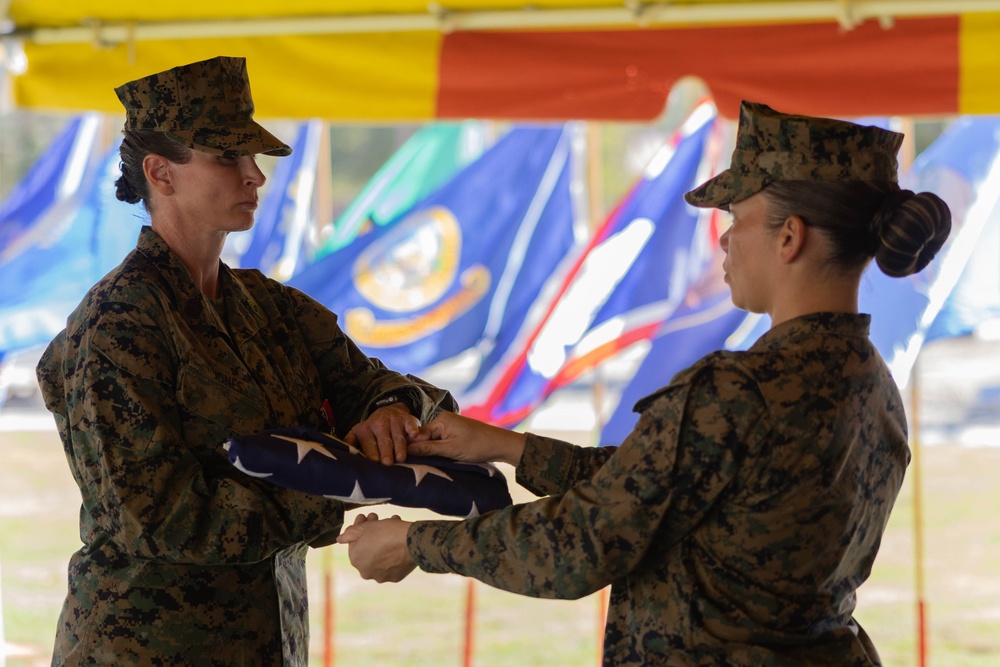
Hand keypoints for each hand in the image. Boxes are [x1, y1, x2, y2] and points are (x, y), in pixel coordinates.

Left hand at [336, 513, 416, 582]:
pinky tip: (399, 539)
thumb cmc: (386, 533)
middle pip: (367, 549)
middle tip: (378, 519)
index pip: (354, 542)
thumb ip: (349, 533)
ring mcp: (382, 576)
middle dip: (371, 533)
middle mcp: (366, 572)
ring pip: (380, 555)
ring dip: (383, 541)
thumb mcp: (364, 528)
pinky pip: (393, 562)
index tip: (367, 517)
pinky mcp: (397, 577)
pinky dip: (394, 552)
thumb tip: (340, 539)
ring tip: (392, 524)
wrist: (412, 543)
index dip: (360, 527)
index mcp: (356, 560)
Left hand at [346, 404, 419, 464]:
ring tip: (401, 458)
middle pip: (384, 441)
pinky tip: (414, 436)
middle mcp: (380, 424)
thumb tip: (342, 453)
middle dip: (385, 452)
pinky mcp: (408, 419)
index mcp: (366, 430)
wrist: (389, 411)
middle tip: (387, 463)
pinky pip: (411, 425)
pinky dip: (413, 430)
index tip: (374, 461)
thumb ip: (350, 442)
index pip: (369, 444)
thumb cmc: (373, 430)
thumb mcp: (358, 433)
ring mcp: (395, 421)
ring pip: (398, 437)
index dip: (372, 453)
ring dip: (400, 447)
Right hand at [408, 411, 524, 466]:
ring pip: (432, 440)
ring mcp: (449, 426)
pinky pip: (440, 441)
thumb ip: (429, 449)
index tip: (401, 461)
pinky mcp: (454, 433)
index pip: (418, 435)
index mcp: (441, 420)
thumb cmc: (477, 446)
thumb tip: (407, 450)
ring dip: (429, 451)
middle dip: (419, 450)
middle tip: (409, 465)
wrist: (499, 444)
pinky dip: (437, 450)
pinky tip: (434, 459)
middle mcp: (443, 420)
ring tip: (420, 464)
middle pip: (424, 437)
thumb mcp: (451, 449)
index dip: (411, 448)